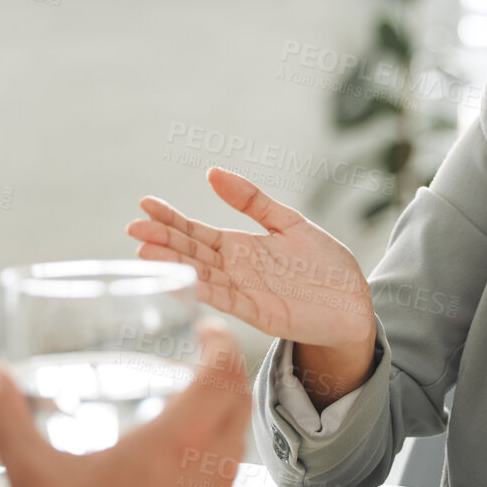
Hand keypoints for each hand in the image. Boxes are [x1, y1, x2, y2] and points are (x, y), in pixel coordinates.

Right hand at [0, 321, 249, 486]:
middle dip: (228, 374)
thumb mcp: (35, 480)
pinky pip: (225, 481)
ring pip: (237, 444)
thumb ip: (9, 422)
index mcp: (179, 444)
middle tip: (205, 360)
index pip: (223, 375)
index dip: (221, 345)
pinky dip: (214, 457)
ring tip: (193, 408)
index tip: (209, 332)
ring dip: (225, 416)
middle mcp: (210, 470)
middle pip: (239, 405)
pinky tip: (178, 471)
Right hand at [127, 167, 373, 348]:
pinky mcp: (260, 314)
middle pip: (192, 252)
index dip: (171, 218)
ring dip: (175, 265)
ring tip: (146, 251)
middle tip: (133, 228)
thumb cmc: (323, 264)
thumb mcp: (288, 222)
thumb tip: (212, 173)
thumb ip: (253, 201)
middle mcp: (236, 270)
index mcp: (241, 246)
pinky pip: (228, 300)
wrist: (353, 301)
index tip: (145, 204)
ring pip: (202, 276)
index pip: (197, 231)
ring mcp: (245, 292)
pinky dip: (205, 291)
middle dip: (163, 239)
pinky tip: (184, 281)